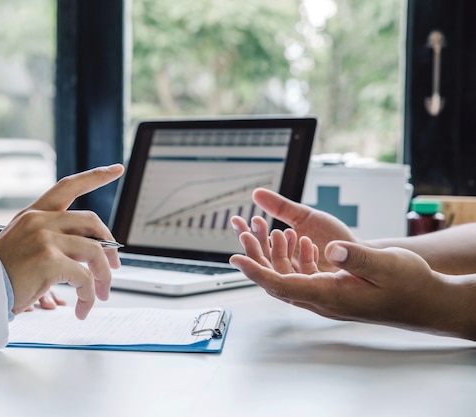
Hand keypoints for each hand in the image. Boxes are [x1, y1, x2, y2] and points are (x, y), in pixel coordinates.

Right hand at [0, 164, 124, 318]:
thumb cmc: (0, 274)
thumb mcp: (26, 246)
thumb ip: (56, 241)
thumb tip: (93, 252)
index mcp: (34, 214)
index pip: (68, 186)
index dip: (95, 176)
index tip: (116, 169)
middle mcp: (39, 220)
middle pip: (91, 222)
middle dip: (110, 245)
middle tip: (114, 266)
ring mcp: (44, 238)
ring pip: (95, 251)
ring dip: (104, 276)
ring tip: (101, 293)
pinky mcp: (48, 260)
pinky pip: (85, 277)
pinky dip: (89, 295)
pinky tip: (84, 308)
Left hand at [230, 228, 458, 336]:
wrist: (425, 302)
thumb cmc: (409, 285)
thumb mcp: (386, 265)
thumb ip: (356, 257)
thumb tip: (329, 250)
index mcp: (330, 296)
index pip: (282, 285)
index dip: (256, 272)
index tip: (235, 259)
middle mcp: (323, 300)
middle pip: (277, 280)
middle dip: (257, 256)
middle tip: (244, 231)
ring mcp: (326, 297)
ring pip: (288, 276)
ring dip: (275, 253)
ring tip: (270, 228)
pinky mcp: (332, 290)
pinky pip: (302, 275)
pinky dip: (294, 256)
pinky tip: (299, 238)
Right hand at [231, 188, 358, 270]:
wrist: (359, 251)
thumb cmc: (332, 236)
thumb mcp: (303, 216)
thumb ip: (280, 207)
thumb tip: (256, 193)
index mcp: (280, 252)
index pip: (256, 245)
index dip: (245, 234)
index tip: (238, 220)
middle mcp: (286, 268)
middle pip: (262, 261)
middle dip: (254, 244)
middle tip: (251, 227)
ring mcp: (300, 278)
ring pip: (278, 270)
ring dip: (275, 250)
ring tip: (278, 230)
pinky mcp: (318, 285)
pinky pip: (304, 275)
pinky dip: (302, 257)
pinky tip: (304, 240)